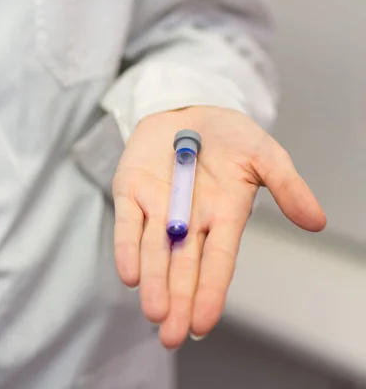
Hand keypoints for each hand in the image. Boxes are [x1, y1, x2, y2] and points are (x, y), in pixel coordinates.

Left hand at [112, 106, 325, 348]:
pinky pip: (127, 223)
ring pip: (153, 251)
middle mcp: (188, 221)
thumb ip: (288, 186)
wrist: (189, 108)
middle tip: (172, 336)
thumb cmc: (230, 136)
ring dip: (154, 282)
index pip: (217, 262)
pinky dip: (127, 247)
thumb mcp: (265, 155)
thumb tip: (317, 222)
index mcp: (223, 217)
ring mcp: (157, 208)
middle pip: (183, 267)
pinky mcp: (130, 191)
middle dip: (178, 301)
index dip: (210, 292)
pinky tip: (130, 275)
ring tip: (154, 313)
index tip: (203, 324)